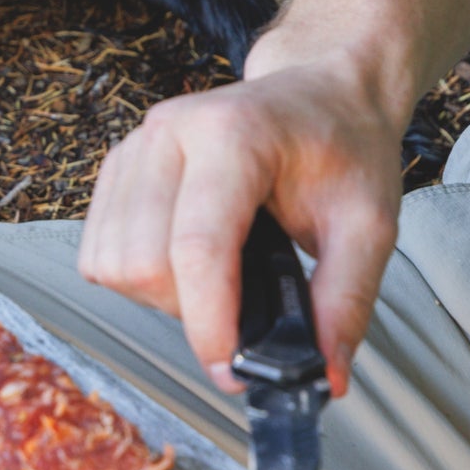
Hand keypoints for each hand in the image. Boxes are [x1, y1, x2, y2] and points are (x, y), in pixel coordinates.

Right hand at [78, 54, 403, 397]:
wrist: (320, 92)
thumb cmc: (343, 148)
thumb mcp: (370, 224)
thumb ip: (346, 301)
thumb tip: (322, 377)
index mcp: (233, 135)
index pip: (197, 246)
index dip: (209, 322)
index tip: (234, 373)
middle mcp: (169, 132)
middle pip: (142, 262)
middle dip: (188, 311)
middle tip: (241, 310)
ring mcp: (136, 143)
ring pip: (110, 261)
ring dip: (157, 296)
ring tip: (214, 283)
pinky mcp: (118, 162)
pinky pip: (98, 248)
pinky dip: (134, 276)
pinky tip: (182, 263)